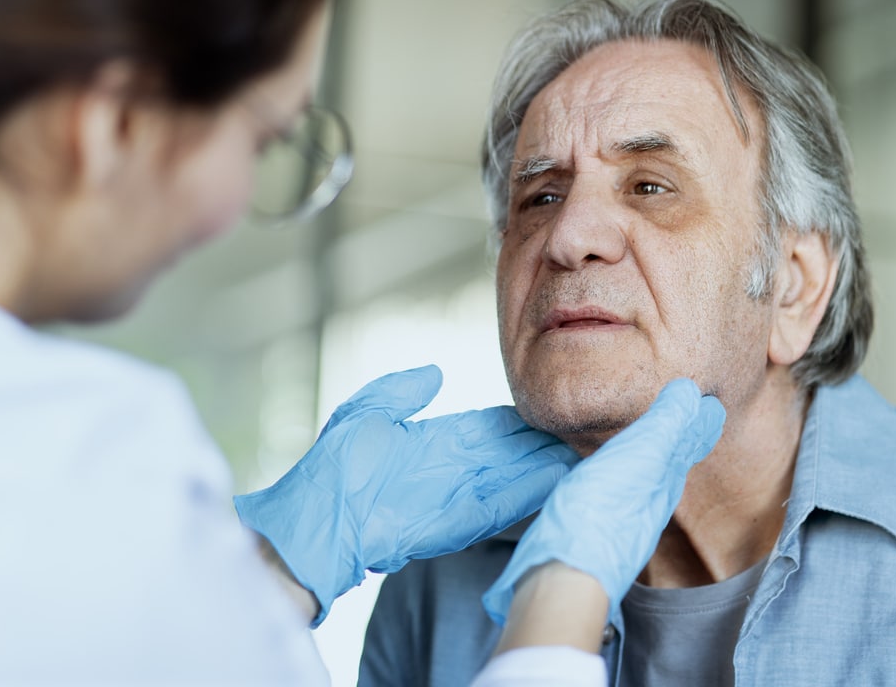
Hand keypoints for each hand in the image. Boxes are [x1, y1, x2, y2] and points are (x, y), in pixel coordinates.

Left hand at [234, 365, 576, 624]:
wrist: (316, 518)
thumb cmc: (332, 468)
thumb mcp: (366, 413)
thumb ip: (402, 391)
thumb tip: (436, 372)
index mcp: (432, 441)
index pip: (487, 429)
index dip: (518, 422)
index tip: (547, 413)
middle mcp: (450, 470)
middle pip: (508, 454)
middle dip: (540, 446)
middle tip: (579, 436)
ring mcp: (456, 497)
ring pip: (511, 479)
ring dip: (543, 470)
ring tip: (578, 458)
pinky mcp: (456, 524)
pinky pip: (499, 507)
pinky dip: (527, 494)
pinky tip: (555, 480)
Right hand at [481, 378, 724, 627]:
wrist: (568, 572)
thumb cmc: (601, 513)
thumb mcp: (641, 457)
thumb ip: (666, 426)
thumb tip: (692, 393)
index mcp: (664, 479)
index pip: (688, 443)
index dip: (698, 421)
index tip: (711, 405)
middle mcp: (649, 500)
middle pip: (671, 461)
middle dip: (680, 437)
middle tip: (690, 416)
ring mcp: (623, 518)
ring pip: (647, 478)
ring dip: (653, 456)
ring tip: (654, 440)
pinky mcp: (594, 528)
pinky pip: (620, 491)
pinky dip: (625, 475)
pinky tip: (613, 476)